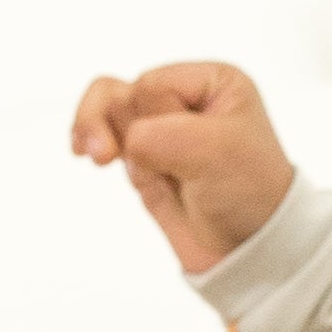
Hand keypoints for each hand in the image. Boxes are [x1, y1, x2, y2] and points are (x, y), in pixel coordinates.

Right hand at [68, 60, 296, 275]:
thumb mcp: (217, 151)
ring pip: (106, 108)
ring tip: (98, 156)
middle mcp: (185, 99)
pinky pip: (103, 132)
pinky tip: (81, 150)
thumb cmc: (251, 193)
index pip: (152, 84)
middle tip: (139, 164)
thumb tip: (122, 144)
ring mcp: (162, 130)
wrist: (250, 249)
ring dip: (95, 130)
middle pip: (125, 95)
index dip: (156, 120)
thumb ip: (161, 136)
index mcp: (212, 82)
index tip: (195, 153)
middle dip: (127, 130)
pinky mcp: (144, 158)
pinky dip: (87, 136)